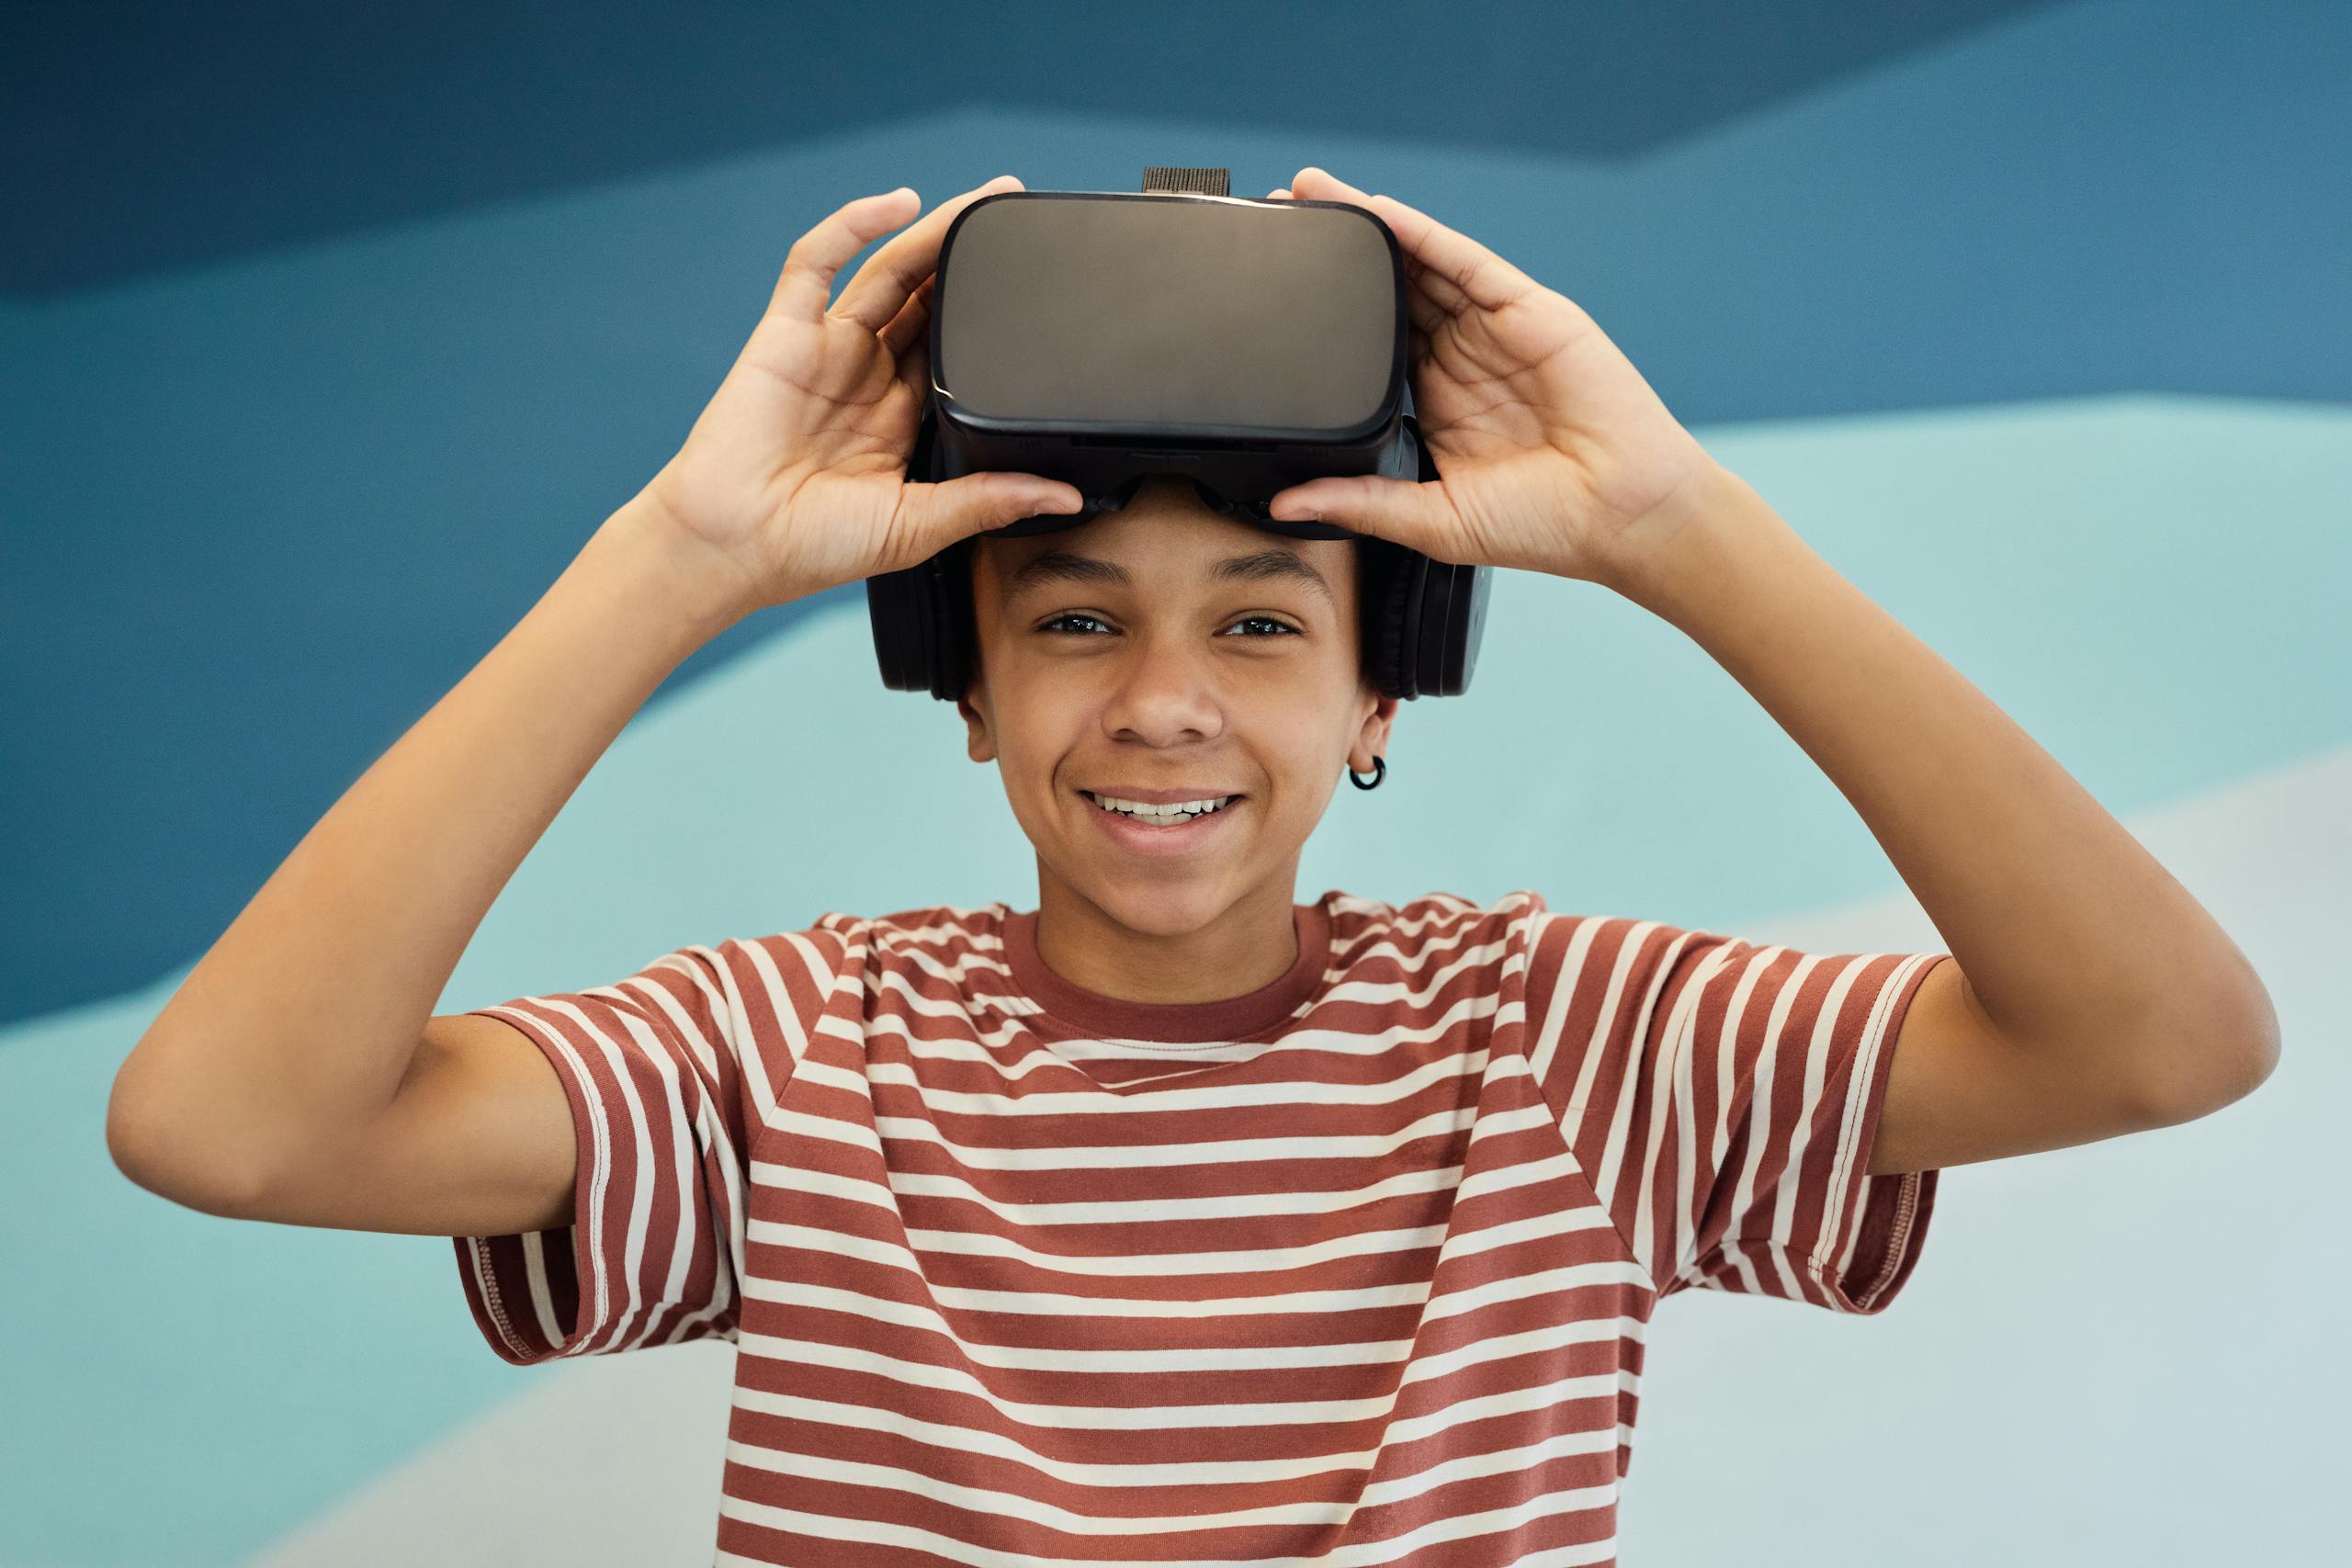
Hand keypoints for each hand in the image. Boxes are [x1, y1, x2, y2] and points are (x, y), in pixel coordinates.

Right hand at [637, 176, 1084, 612]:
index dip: (994, 312)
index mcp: (901, 416)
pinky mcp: (784, 332)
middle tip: (1018, 209)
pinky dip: (853, 225)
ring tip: (984, 197)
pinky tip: (896, 205)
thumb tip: (1064, 496)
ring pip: (889, 270)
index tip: (1042, 283)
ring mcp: (826, 348)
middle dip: (972, 253)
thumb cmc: (812, 547)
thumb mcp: (918, 527)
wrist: (732, 548)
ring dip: (933, 230)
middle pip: (929, 296)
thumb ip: (989, 502)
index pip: (958, 347)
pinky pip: (817, 262)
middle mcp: (867, 374)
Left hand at [1261, 167, 1732, 587]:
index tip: (1265, 293)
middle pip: (1384, 292)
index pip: (1366, 345)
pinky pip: (1464, 262)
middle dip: (1332, 255)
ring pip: (1418, 263)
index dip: (1320, 317)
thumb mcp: (1432, 520)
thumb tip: (1284, 504)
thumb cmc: (1543, 525)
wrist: (1623, 514)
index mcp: (1433, 403)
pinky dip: (1421, 233)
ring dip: (1366, 226)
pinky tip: (1378, 211)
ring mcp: (1491, 330)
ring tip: (1311, 192)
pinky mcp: (1527, 310)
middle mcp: (1458, 358)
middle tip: (1275, 218)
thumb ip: (1360, 503)